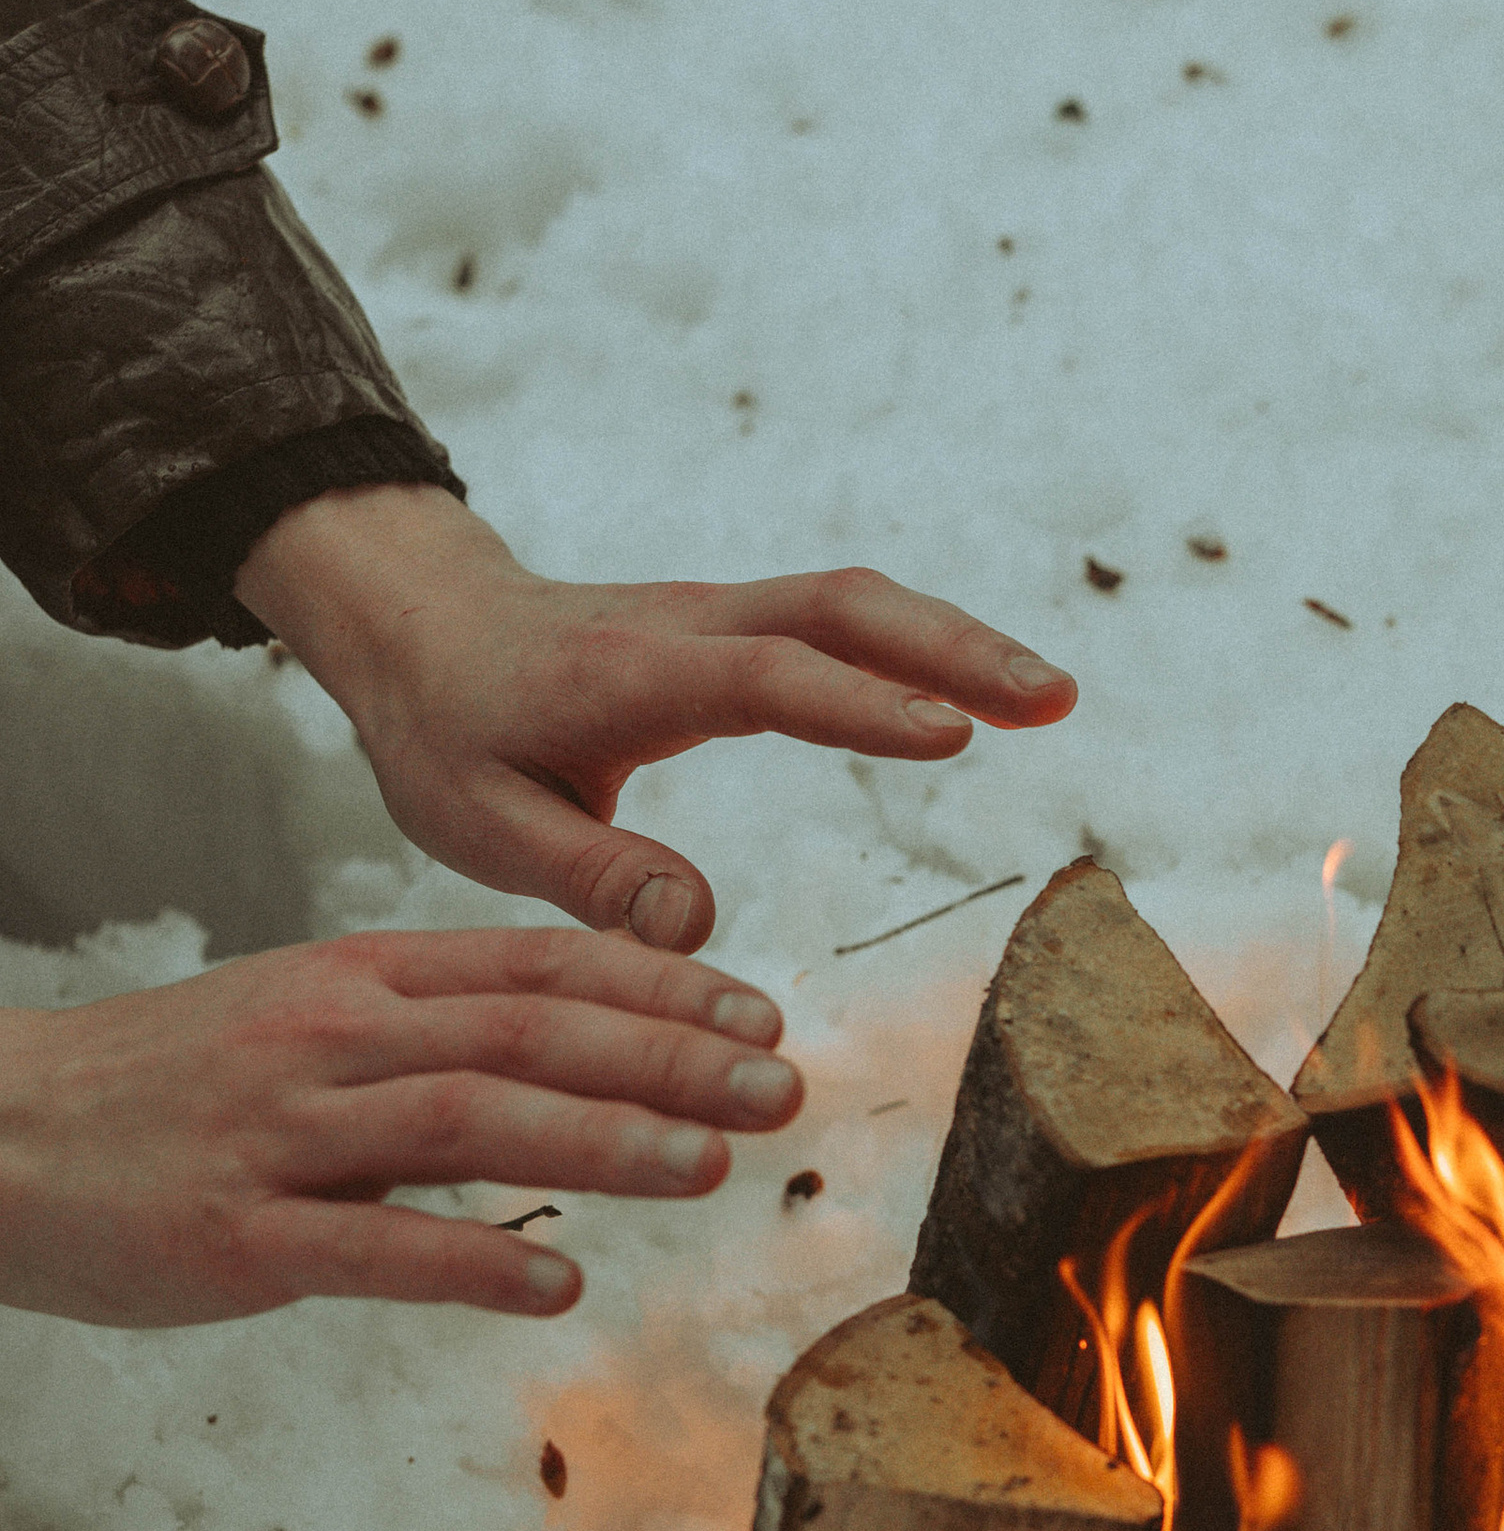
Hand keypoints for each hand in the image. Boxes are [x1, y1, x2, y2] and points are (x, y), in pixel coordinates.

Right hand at [0, 927, 803, 1324]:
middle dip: (667, 1060)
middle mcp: (333, 1039)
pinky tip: (557, 1289)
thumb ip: (442, 1026)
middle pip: (527, 1034)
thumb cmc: (177, 1087)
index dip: (659, 990)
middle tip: (782, 1086)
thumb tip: (590, 1043)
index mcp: (361, 982)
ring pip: (466, 1123)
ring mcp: (284, 1135)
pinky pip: (368, 1247)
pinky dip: (471, 1266)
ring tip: (709, 1170)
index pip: (537, 968)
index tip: (763, 1016)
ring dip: (599, 1143)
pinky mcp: (238, 1236)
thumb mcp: (311, 1017)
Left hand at [233, 485, 1077, 952]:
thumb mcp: (478, 826)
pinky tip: (987, 691)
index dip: (857, 705)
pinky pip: (843, 622)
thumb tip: (698, 925)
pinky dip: (923, 645)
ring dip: (956, 642)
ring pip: (854, 605)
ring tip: (1053, 697)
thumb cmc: (447, 735)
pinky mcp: (739, 628)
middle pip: (838, 610)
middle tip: (1053, 699)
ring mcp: (718, 617)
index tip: (952, 733)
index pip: (760, 678)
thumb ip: (588, 877)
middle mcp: (685, 627)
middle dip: (951, 648)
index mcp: (622, 677)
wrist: (422, 629)